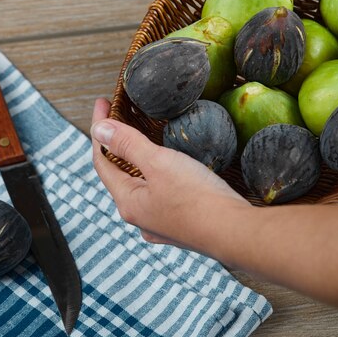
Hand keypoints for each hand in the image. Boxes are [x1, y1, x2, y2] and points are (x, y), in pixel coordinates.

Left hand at [90, 98, 248, 251]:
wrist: (239, 234)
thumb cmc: (197, 199)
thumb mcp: (159, 163)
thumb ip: (128, 145)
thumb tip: (99, 129)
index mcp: (128, 203)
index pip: (102, 160)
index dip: (99, 130)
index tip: (103, 102)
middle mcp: (140, 217)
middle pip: (119, 173)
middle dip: (117, 144)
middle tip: (121, 115)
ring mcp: (161, 225)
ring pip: (141, 185)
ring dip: (138, 160)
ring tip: (143, 136)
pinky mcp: (182, 225)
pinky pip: (161, 193)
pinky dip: (158, 174)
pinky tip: (169, 167)